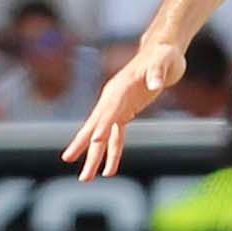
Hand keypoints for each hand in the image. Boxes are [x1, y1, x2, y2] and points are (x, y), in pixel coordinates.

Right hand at [62, 39, 185, 178]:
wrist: (163, 52)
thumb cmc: (163, 54)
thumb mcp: (164, 60)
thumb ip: (158, 72)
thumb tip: (156, 83)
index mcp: (119, 87)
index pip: (108, 109)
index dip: (102, 123)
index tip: (94, 139)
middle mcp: (113, 99)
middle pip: (96, 124)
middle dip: (83, 143)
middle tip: (67, 158)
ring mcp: (118, 107)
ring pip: (103, 136)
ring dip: (95, 157)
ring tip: (85, 178)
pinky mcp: (126, 112)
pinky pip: (116, 136)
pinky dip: (113, 153)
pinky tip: (109, 170)